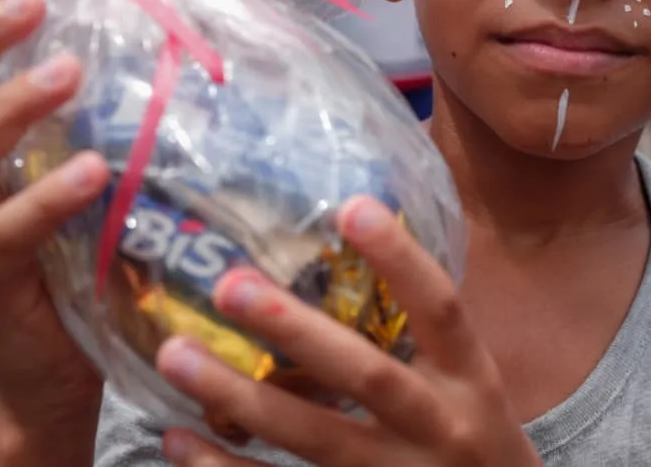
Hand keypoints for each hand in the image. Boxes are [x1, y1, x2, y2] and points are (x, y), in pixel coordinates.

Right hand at [0, 0, 107, 431]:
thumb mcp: (74, 185)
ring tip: (66, 71)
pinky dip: (47, 197)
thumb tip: (154, 52)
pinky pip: (7, 233)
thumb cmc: (74, 262)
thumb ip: (87, 129)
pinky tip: (92, 171)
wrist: (56, 369)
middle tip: (31, 1)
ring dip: (12, 108)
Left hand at [157, 197, 540, 466]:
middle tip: (228, 285)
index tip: (351, 208)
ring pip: (313, 437)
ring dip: (240, 396)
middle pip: (366, 374)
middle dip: (295, 329)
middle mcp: (437, 428)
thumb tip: (345, 249)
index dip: (401, 259)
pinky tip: (180, 436)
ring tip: (177, 354)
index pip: (441, 310)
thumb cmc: (473, 444)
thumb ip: (422, 338)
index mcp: (471, 382)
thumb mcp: (469, 389)